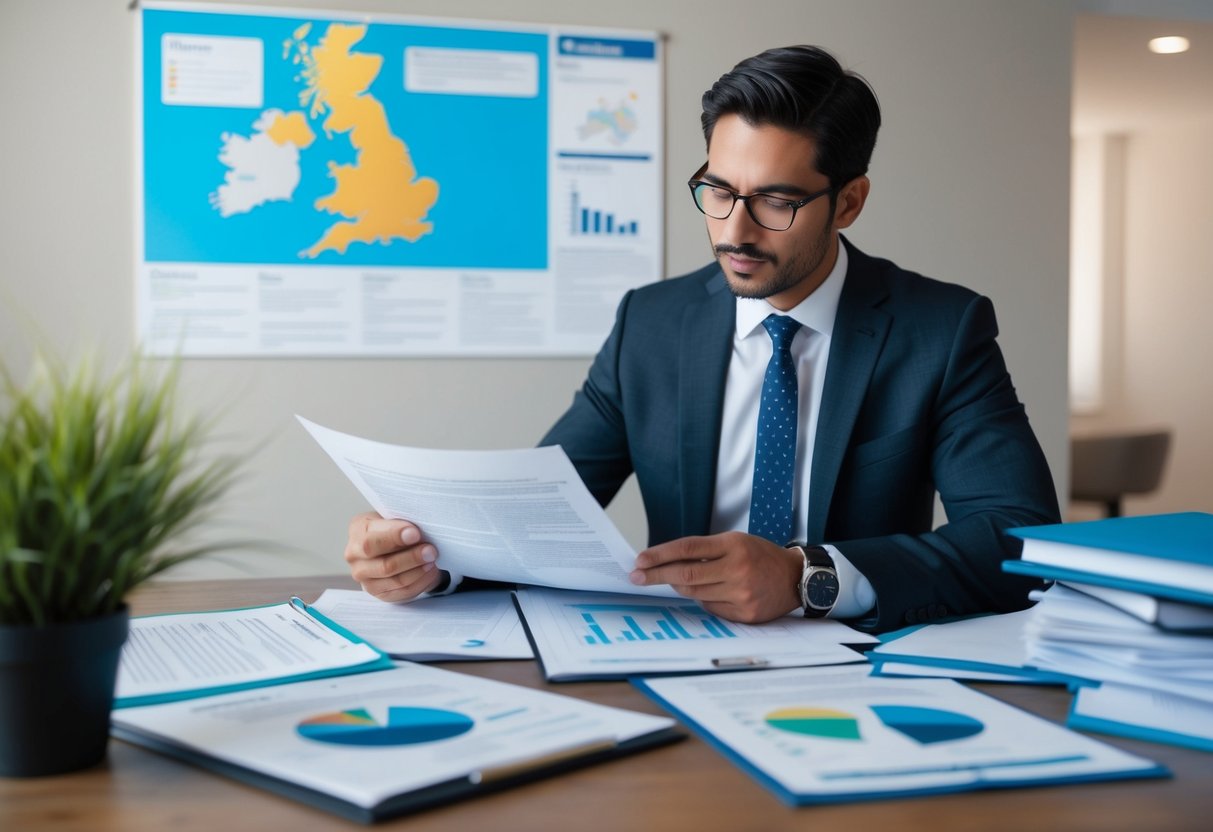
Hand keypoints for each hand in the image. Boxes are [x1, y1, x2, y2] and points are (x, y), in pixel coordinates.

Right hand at [344, 512, 443, 601]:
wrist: (395, 543)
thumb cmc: (396, 525)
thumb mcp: (395, 515)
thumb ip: (402, 521)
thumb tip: (417, 532)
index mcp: (358, 529)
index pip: (371, 540)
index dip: (395, 537)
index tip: (416, 534)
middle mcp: (355, 556)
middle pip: (384, 564)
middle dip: (411, 557)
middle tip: (431, 550)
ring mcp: (364, 578)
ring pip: (395, 580)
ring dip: (419, 571)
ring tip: (433, 560)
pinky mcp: (379, 593)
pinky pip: (403, 592)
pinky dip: (421, 582)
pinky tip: (431, 571)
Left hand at [629, 531, 801, 622]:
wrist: (796, 578)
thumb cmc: (761, 556)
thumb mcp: (735, 542)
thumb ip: (705, 551)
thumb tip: (668, 563)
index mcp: (733, 545)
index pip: (688, 548)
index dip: (660, 554)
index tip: (640, 560)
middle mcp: (737, 569)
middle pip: (686, 574)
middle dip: (656, 575)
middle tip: (636, 576)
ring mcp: (741, 594)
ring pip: (694, 593)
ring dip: (680, 586)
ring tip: (675, 580)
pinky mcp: (744, 614)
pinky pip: (710, 608)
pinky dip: (703, 599)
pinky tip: (711, 592)